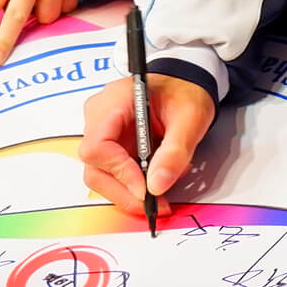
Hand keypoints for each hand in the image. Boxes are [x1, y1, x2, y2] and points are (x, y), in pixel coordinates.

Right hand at [80, 74, 213, 214]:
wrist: (187, 81)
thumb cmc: (185, 91)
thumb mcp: (190, 118)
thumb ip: (175, 151)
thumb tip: (157, 185)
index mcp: (114, 102)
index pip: (97, 147)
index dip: (119, 172)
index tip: (145, 188)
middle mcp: (100, 116)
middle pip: (96, 167)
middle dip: (125, 192)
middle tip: (156, 204)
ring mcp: (103, 131)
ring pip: (102, 175)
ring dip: (129, 191)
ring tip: (160, 195)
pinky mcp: (111, 144)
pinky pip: (113, 171)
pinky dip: (132, 184)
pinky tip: (154, 184)